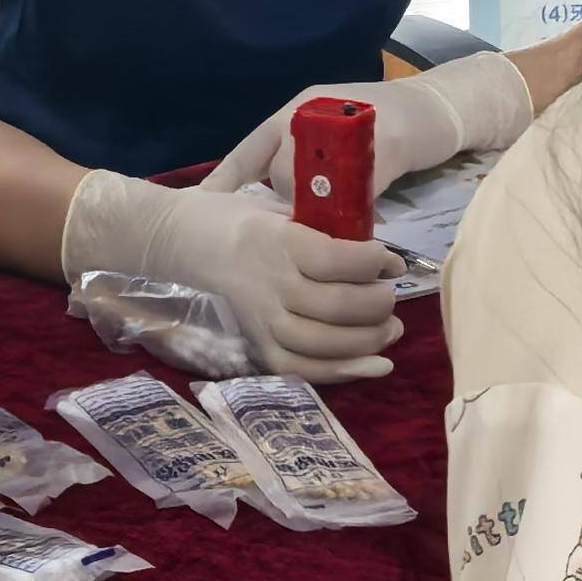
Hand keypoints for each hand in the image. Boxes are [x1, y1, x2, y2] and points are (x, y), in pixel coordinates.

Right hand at [62, 168, 404, 381]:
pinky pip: (303, 369)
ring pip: (323, 342)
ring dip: (368, 340)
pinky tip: (374, 364)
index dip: (375, 262)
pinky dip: (343, 372)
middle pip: (336, 306)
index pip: (338, 258)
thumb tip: (380, 257)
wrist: (187, 241)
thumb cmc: (241, 219)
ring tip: (392, 329)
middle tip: (394, 296)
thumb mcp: (282, 209)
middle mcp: (270, 282)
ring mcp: (262, 318)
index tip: (393, 260)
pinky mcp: (258, 343)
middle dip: (378, 305)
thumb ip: (326, 232)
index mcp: (278, 240)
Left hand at [204, 48, 534, 203]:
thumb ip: (309, 165)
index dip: (226, 178)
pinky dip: (360, 211)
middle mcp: (315, 110)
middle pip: (283, 170)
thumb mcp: (336, 138)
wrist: (441, 108)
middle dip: (291, 203)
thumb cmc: (386, 125)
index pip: (252, 146)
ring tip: (338, 221)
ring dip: (324, 210)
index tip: (203, 205)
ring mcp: (349, 125)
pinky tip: (365, 221)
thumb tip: (283, 211)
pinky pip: (358, 190)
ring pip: (317, 182)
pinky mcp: (383, 144)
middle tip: (307, 223)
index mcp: (298, 107)